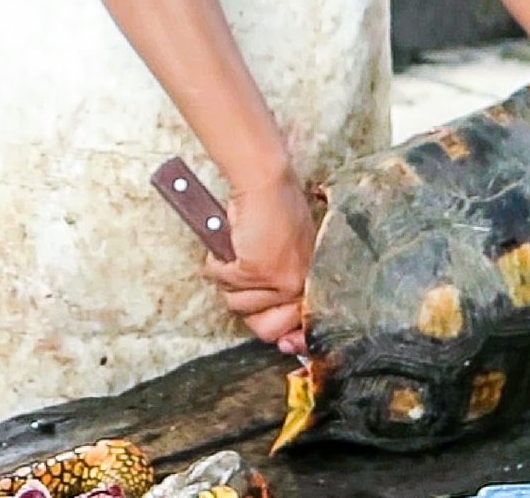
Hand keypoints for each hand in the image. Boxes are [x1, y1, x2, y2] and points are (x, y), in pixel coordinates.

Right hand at [202, 167, 314, 354]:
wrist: (267, 185)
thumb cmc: (276, 212)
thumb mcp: (292, 255)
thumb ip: (287, 288)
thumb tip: (284, 336)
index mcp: (310, 281)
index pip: (300, 328)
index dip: (288, 339)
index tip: (285, 344)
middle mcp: (297, 285)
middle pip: (265, 329)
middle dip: (248, 305)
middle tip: (247, 275)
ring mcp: (278, 280)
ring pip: (237, 304)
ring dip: (230, 277)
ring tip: (243, 248)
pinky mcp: (256, 269)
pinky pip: (223, 280)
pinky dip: (218, 261)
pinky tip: (232, 241)